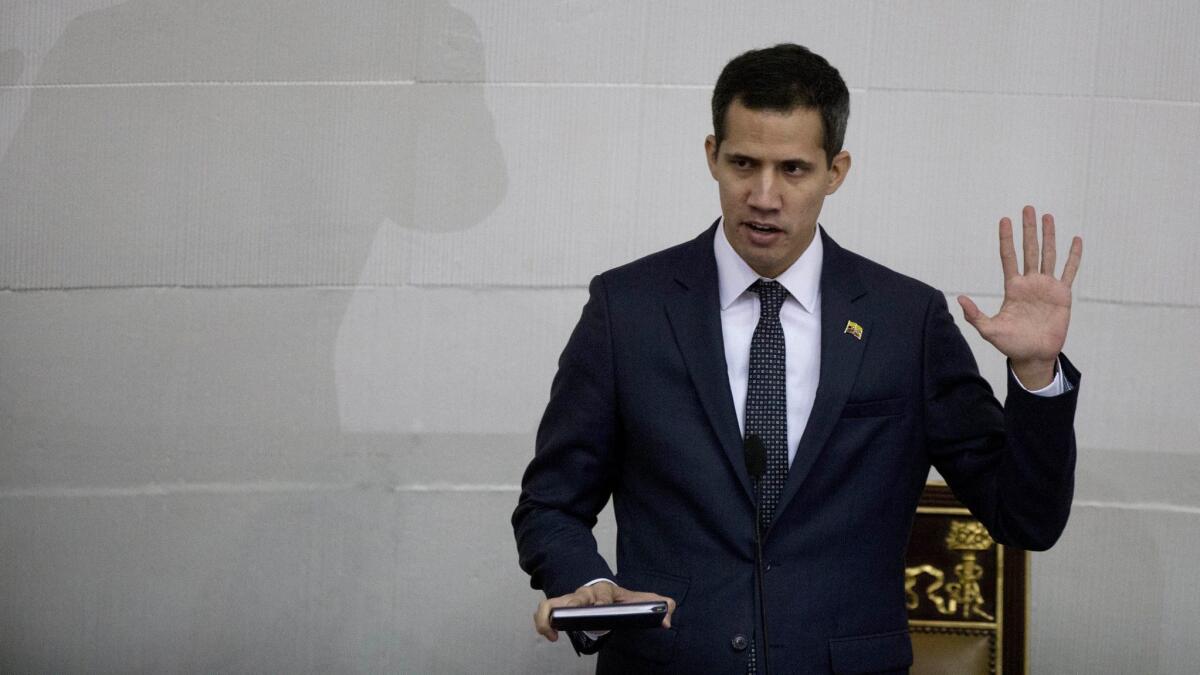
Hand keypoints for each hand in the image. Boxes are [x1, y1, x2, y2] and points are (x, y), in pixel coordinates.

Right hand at [533, 581, 676, 641]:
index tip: (603, 605)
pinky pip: (544, 613)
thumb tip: (667, 618)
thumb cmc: (616, 597)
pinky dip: (542, 623)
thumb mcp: (637, 599)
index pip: (601, 595)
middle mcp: (583, 595)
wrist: (598, 587)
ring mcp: (568, 602)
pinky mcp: (558, 610)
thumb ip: (655, 606)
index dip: (601, 600)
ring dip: (546, 617)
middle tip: (567, 620)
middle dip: (568, 606)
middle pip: (571, 598)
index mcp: (603, 591)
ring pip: (550, 604)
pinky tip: (550, 636)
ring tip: (551, 634)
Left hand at [958, 205, 1082, 388]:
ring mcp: (1047, 287)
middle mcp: (1029, 283)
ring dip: (1049, 235)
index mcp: (1013, 287)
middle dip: (1028, 229)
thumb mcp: (989, 330)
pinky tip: (1075, 240)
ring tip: (1048, 216)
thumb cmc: (1011, 344)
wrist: (1034, 355)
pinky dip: (1074, 256)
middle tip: (1027, 208)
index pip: (1008, 257)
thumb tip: (960, 299)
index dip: (1007, 238)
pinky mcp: (1062, 295)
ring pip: (1048, 255)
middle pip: (1029, 249)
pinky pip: (1069, 271)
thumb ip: (975, 315)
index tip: (1004, 220)